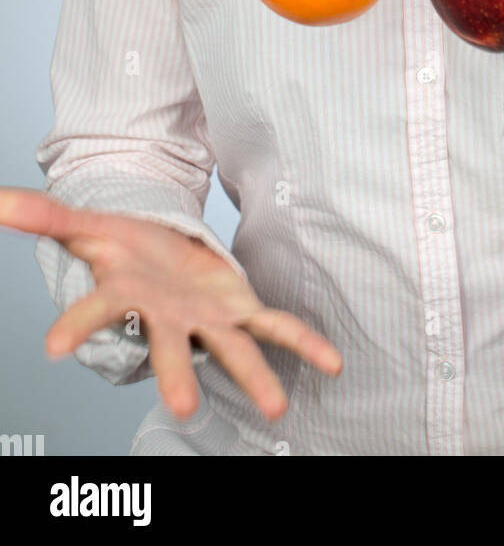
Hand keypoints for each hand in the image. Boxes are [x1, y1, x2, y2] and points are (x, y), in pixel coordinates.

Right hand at [0, 186, 342, 419]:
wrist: (158, 252)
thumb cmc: (123, 247)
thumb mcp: (89, 225)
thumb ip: (49, 216)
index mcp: (127, 296)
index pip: (95, 311)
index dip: (75, 327)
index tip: (52, 347)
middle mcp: (168, 317)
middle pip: (170, 348)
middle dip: (178, 374)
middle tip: (185, 407)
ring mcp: (206, 318)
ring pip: (231, 349)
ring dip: (254, 376)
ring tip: (277, 405)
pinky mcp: (239, 308)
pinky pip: (277, 325)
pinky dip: (305, 342)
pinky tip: (334, 364)